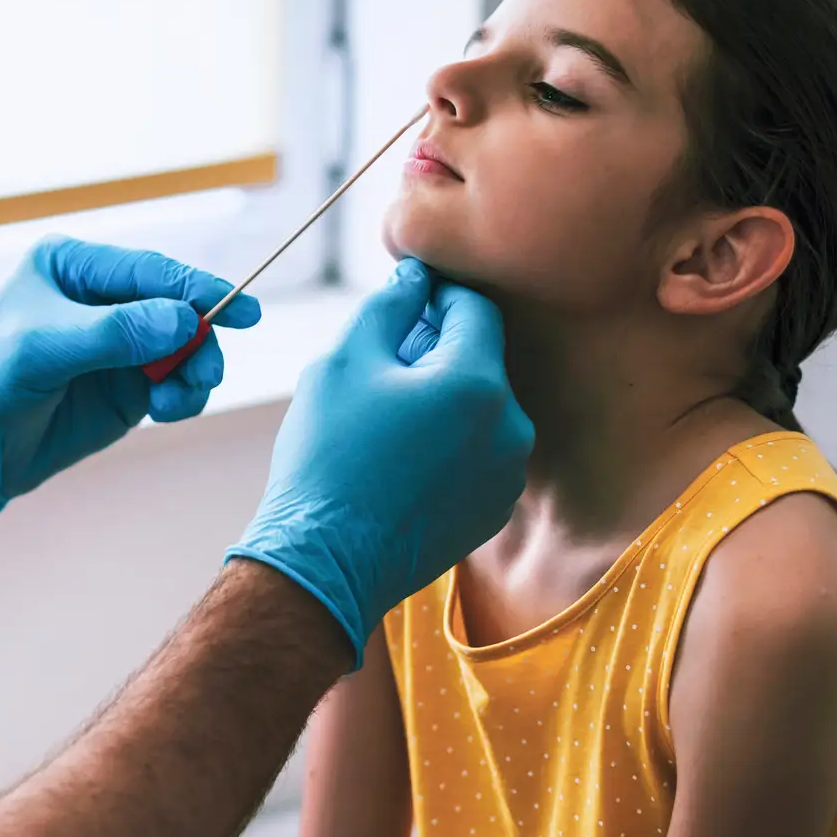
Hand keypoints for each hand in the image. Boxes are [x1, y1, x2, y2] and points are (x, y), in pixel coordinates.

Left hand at [0, 235, 261, 519]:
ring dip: (193, 372)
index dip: (198, 289)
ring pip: (183, 347)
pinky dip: (181, 396)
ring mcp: (115, 344)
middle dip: (198, 339)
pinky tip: (164, 410)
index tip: (243, 311)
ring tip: (174, 401)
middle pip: (176, 308)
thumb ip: (114, 334)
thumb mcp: (42, 349)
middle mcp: (99, 299)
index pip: (148, 270)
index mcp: (71, 266)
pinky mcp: (123, 387)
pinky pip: (174, 382)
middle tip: (202, 374)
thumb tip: (183, 320)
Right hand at [228, 260, 531, 659]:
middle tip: (380, 368)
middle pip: (480, 360)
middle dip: (436, 352)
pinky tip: (401, 459)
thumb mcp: (344, 361)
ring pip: (480, 409)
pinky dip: (450, 443)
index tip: (403, 303)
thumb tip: (416, 278)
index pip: (474, 309)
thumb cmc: (328, 456)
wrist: (325, 559)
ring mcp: (508, 475)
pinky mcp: (495, 509)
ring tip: (387, 420)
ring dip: (444, 399)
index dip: (437, 296)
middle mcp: (510, 428)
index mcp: (477, 384)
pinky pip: (480, 453)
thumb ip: (389, 306)